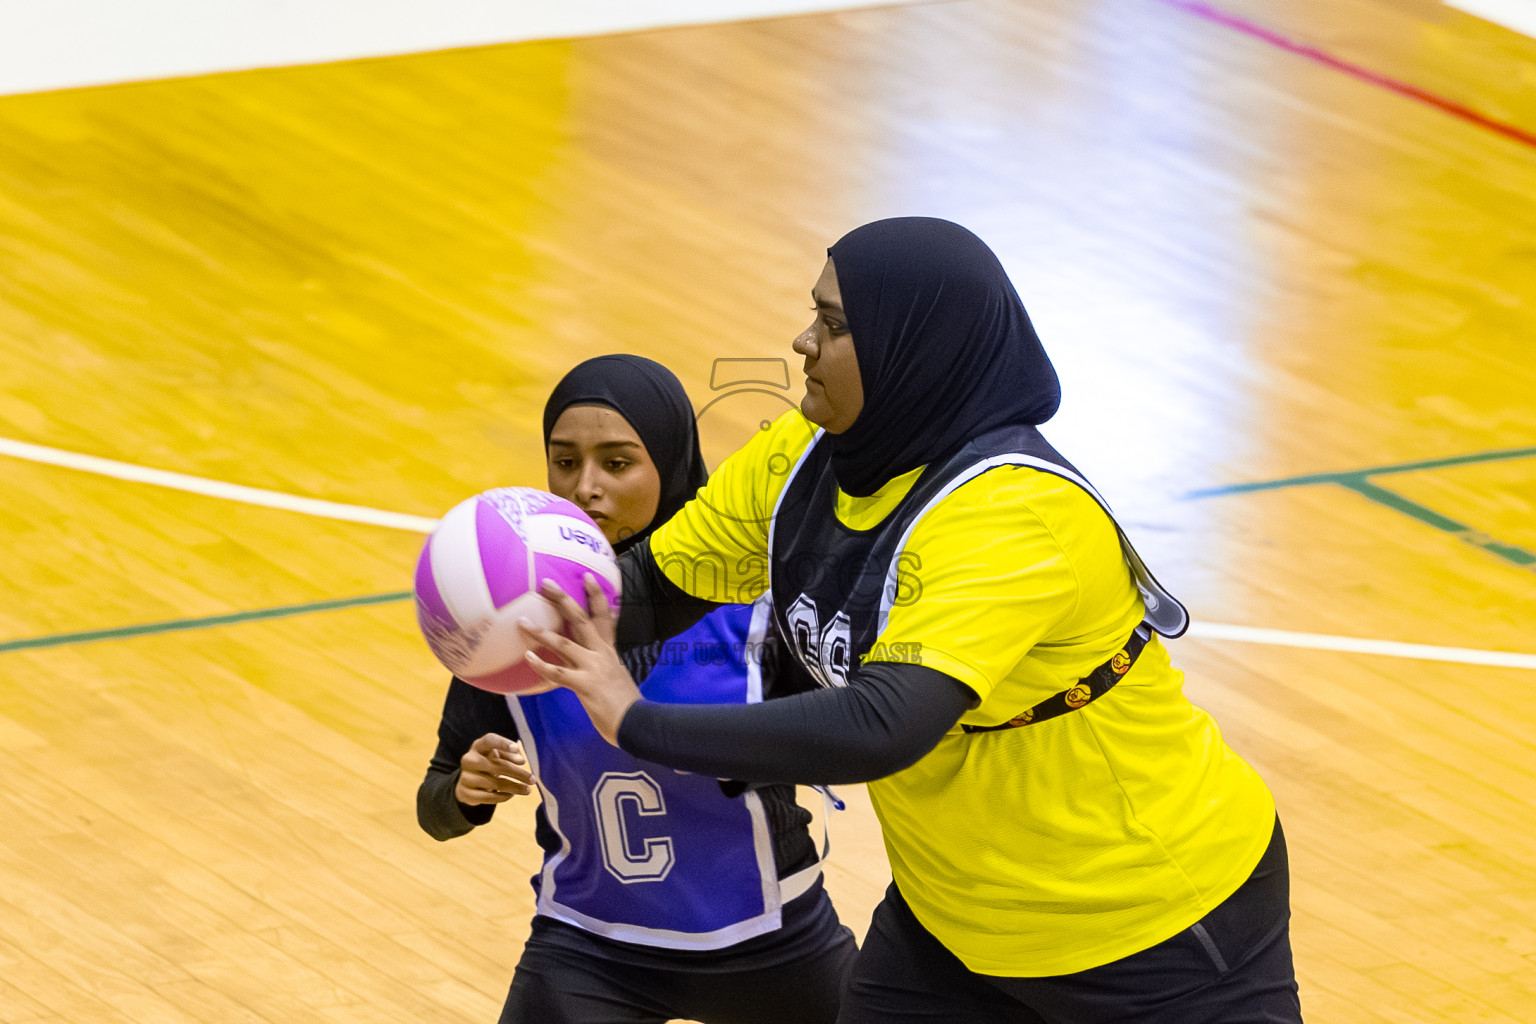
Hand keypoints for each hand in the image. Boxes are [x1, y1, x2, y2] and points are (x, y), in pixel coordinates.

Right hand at [455, 733, 533, 805]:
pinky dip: (502, 797)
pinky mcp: (465, 793)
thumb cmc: (489, 763)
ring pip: (494, 783)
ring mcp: (465, 777)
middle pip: (496, 765)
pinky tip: (512, 795)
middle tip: (532, 780)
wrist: (468, 781)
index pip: (489, 740)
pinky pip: (487, 797)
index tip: (516, 748)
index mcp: (478, 746)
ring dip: (514, 787)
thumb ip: (510, 755)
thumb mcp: (498, 756)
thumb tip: (521, 761)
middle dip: (517, 773)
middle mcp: (469, 760)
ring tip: (527, 790)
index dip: (502, 743)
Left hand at [518, 575, 639, 745]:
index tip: (587, 576)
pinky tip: (528, 657)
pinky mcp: (585, 686)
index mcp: (609, 650)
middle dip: (563, 600)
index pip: (604, 616)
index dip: (596, 596)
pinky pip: (558, 674)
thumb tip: (595, 657)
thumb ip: (604, 661)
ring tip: (522, 621)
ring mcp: (593, 668)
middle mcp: (601, 654)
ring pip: (564, 644)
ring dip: (542, 632)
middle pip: (581, 620)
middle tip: (545, 583)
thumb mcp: (618, 674)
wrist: (637, 722)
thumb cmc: (625, 702)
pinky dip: (542, 666)